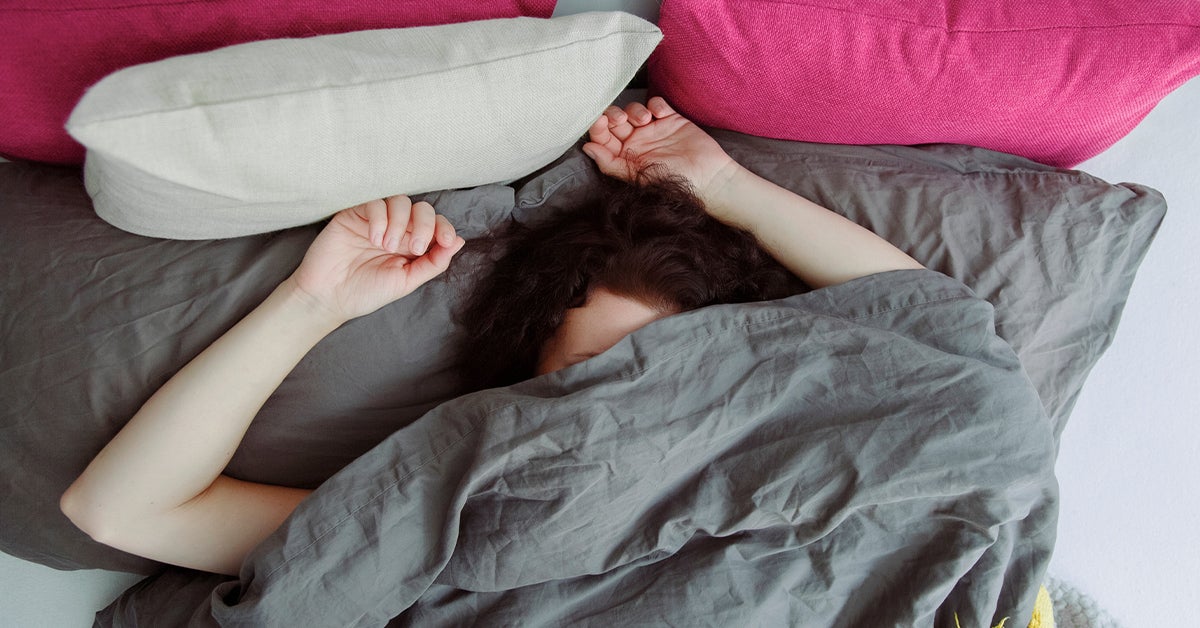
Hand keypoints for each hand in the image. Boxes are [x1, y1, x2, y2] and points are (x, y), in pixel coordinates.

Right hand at [288, 195, 465, 323]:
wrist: (328, 297)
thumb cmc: (366, 292)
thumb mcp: (406, 281)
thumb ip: (433, 263)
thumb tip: (459, 242)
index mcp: (412, 244)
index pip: (436, 224)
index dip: (445, 227)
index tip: (447, 240)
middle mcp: (397, 229)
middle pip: (421, 208)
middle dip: (425, 225)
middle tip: (416, 248)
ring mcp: (375, 219)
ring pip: (399, 201)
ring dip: (399, 222)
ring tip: (386, 246)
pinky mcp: (354, 213)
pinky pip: (374, 201)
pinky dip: (379, 217)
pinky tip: (373, 237)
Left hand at [582, 97, 737, 201]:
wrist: (708, 177)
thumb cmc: (672, 181)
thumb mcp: (637, 175)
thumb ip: (610, 163)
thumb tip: (586, 148)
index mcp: (624, 156)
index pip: (602, 138)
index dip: (597, 127)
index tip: (600, 121)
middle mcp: (635, 142)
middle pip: (614, 120)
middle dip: (613, 115)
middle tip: (621, 119)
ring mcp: (652, 129)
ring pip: (633, 110)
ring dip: (634, 110)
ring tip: (646, 120)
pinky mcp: (670, 119)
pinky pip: (655, 103)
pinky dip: (655, 104)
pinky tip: (661, 115)